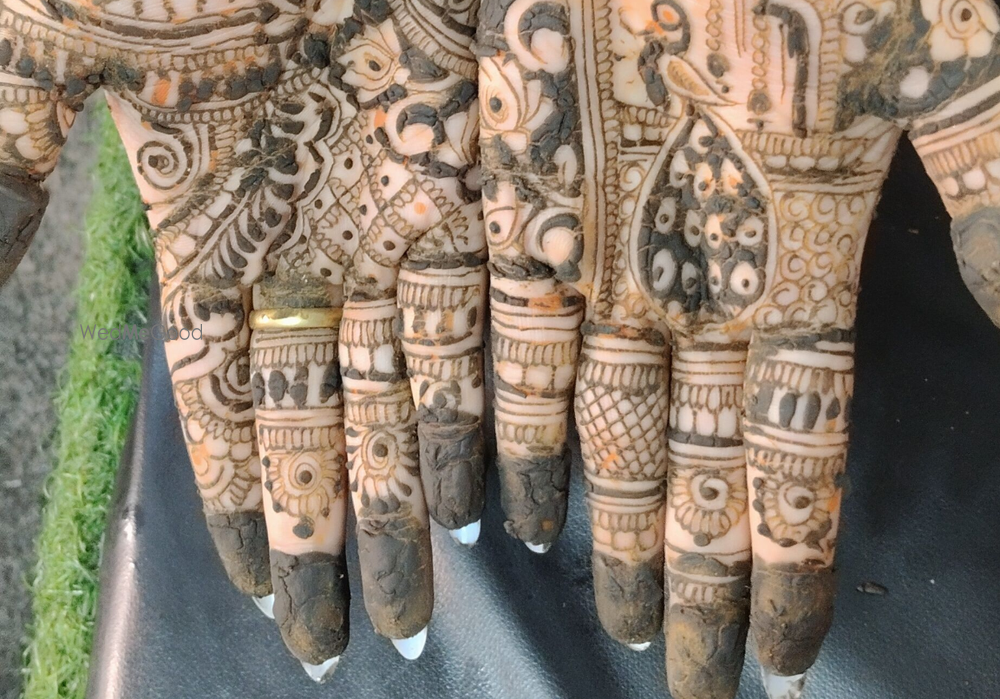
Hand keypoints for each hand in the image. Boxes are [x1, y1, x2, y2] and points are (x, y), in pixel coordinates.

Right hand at [0, 0, 484, 677]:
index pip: (228, 407)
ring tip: (427, 607)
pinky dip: (508, 421)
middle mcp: (316, 258)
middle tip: (351, 646)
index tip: (264, 592)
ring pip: (416, 403)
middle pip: (329, 429)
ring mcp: (402, 233)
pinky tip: (511, 508)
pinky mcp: (484, 195)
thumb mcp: (39, 65)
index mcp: (216, 237)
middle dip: (337, 538)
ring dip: (417, 509)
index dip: (246, 501)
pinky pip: (500, 333)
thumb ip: (4, 187)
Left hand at [477, 1, 999, 696]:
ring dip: (579, 522)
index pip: (791, 456)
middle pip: (679, 466)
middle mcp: (683, 280)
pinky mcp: (504, 203)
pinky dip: (473, 426)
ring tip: (593, 616)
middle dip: (674, 575)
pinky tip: (477, 508)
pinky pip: (483, 339)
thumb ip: (994, 204)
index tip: (776, 658)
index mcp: (788, 261)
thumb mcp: (949, 74)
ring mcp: (589, 248)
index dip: (783, 562)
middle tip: (668, 674)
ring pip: (578, 423)